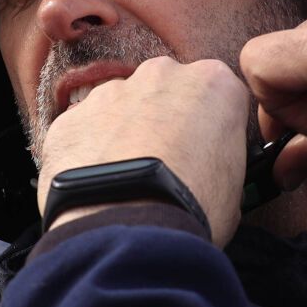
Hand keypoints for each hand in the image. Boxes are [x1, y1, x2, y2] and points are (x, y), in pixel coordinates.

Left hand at [36, 55, 250, 245]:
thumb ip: (221, 156)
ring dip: (123, 135)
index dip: (209, 126)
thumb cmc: (193, 207)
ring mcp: (111, 92)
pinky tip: (98, 184)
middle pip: (164, 91)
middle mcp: (161, 76)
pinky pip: (83, 131)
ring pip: (119, 108)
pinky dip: (89, 153)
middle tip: (165, 164)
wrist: (133, 230)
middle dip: (163, 120)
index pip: (216, 96)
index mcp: (212, 84)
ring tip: (128, 179)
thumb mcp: (234, 183)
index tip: (203, 150)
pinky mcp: (71, 117)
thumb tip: (208, 171)